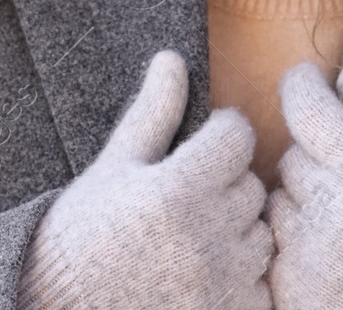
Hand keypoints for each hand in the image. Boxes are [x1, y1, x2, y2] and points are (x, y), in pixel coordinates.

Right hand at [17, 49, 271, 308]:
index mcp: (176, 190)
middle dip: (226, 185)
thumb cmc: (81, 235)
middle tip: (188, 199)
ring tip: (193, 239)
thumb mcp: (115, 168)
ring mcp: (219, 282)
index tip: (200, 147)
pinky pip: (259, 285)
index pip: (237, 137)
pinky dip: (240, 279)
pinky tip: (201, 276)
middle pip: (251, 186)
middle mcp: (204, 237)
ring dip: (237, 233)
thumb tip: (172, 58)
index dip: (220, 135)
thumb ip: (154, 113)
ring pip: (261, 235)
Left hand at [265, 58, 342, 309]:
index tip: (305, 80)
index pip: (309, 110)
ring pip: (279, 203)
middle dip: (315, 157)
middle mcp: (338, 214)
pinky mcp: (294, 297)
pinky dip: (296, 245)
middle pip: (292, 157)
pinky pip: (275, 251)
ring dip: (303, 203)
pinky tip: (337, 256)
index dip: (301, 86)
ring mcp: (311, 259)